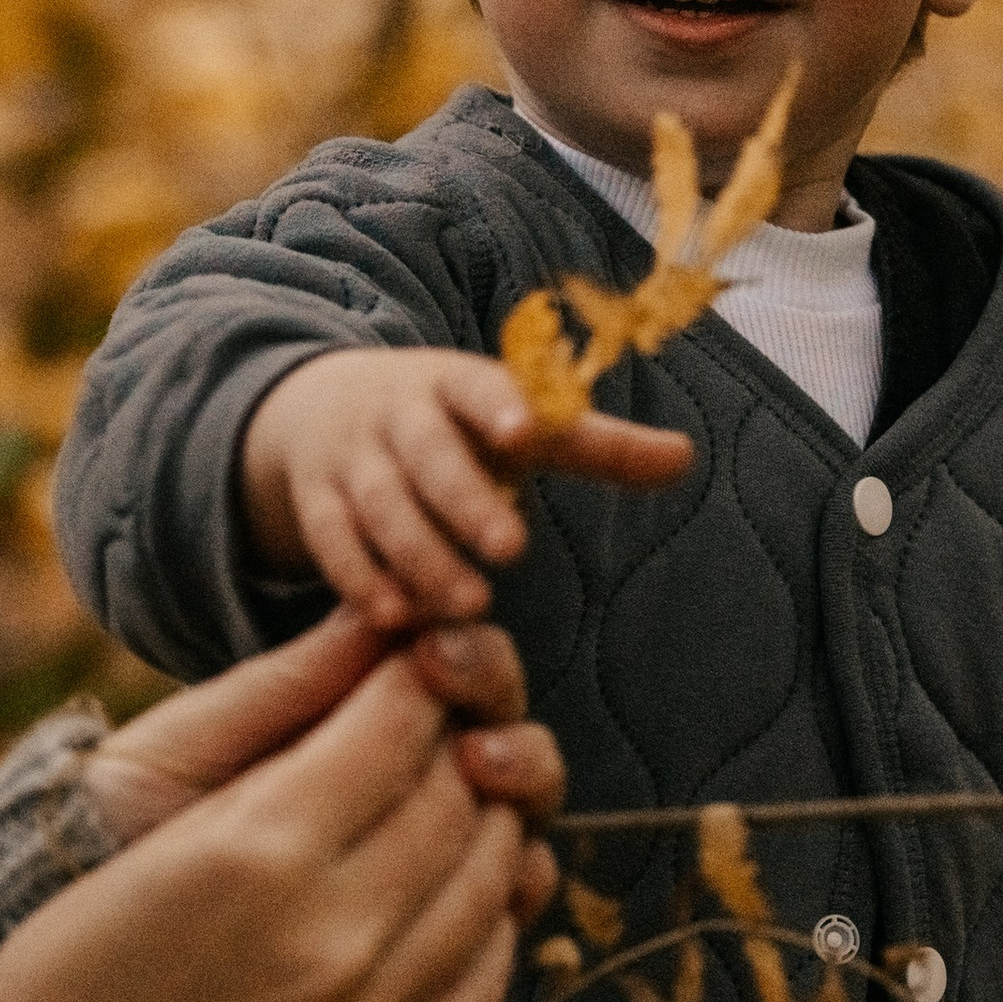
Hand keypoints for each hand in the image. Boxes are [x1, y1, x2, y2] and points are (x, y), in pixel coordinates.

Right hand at [0, 648, 533, 1001]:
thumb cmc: (67, 944)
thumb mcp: (149, 806)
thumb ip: (271, 716)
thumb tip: (372, 637)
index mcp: (260, 846)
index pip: (399, 724)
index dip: (413, 679)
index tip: (404, 666)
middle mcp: (330, 935)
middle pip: (458, 800)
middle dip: (457, 745)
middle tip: (435, 728)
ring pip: (490, 886)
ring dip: (486, 828)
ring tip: (451, 802)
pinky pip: (484, 984)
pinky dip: (490, 925)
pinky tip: (459, 896)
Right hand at [241, 348, 691, 628]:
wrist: (322, 409)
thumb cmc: (453, 425)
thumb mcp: (518, 423)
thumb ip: (597, 446)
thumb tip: (686, 458)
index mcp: (455, 384)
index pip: (477, 387)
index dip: (499, 408)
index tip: (527, 433)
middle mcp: (397, 416)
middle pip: (426, 455)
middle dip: (464, 500)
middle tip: (511, 549)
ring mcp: (350, 459)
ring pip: (378, 505)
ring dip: (419, 556)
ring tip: (466, 605)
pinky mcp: (315, 502)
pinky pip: (331, 540)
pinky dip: (359, 577)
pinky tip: (395, 617)